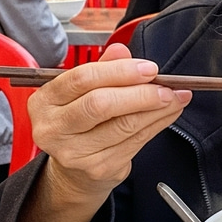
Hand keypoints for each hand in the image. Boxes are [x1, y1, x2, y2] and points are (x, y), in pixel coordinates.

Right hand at [29, 43, 191, 196]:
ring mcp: (75, 152)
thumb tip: (121, 51)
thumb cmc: (80, 123)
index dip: (120, 71)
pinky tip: (168, 113)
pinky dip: (158, 124)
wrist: (74, 171)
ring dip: (157, 108)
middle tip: (166, 86)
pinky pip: (136, 141)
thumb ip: (102, 68)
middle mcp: (54, 128)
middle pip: (101, 104)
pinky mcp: (99, 167)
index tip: (148, 68)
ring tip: (175, 97)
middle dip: (141, 93)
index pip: (82, 79)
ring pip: (124, 125)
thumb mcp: (83, 92)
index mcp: (45, 101)